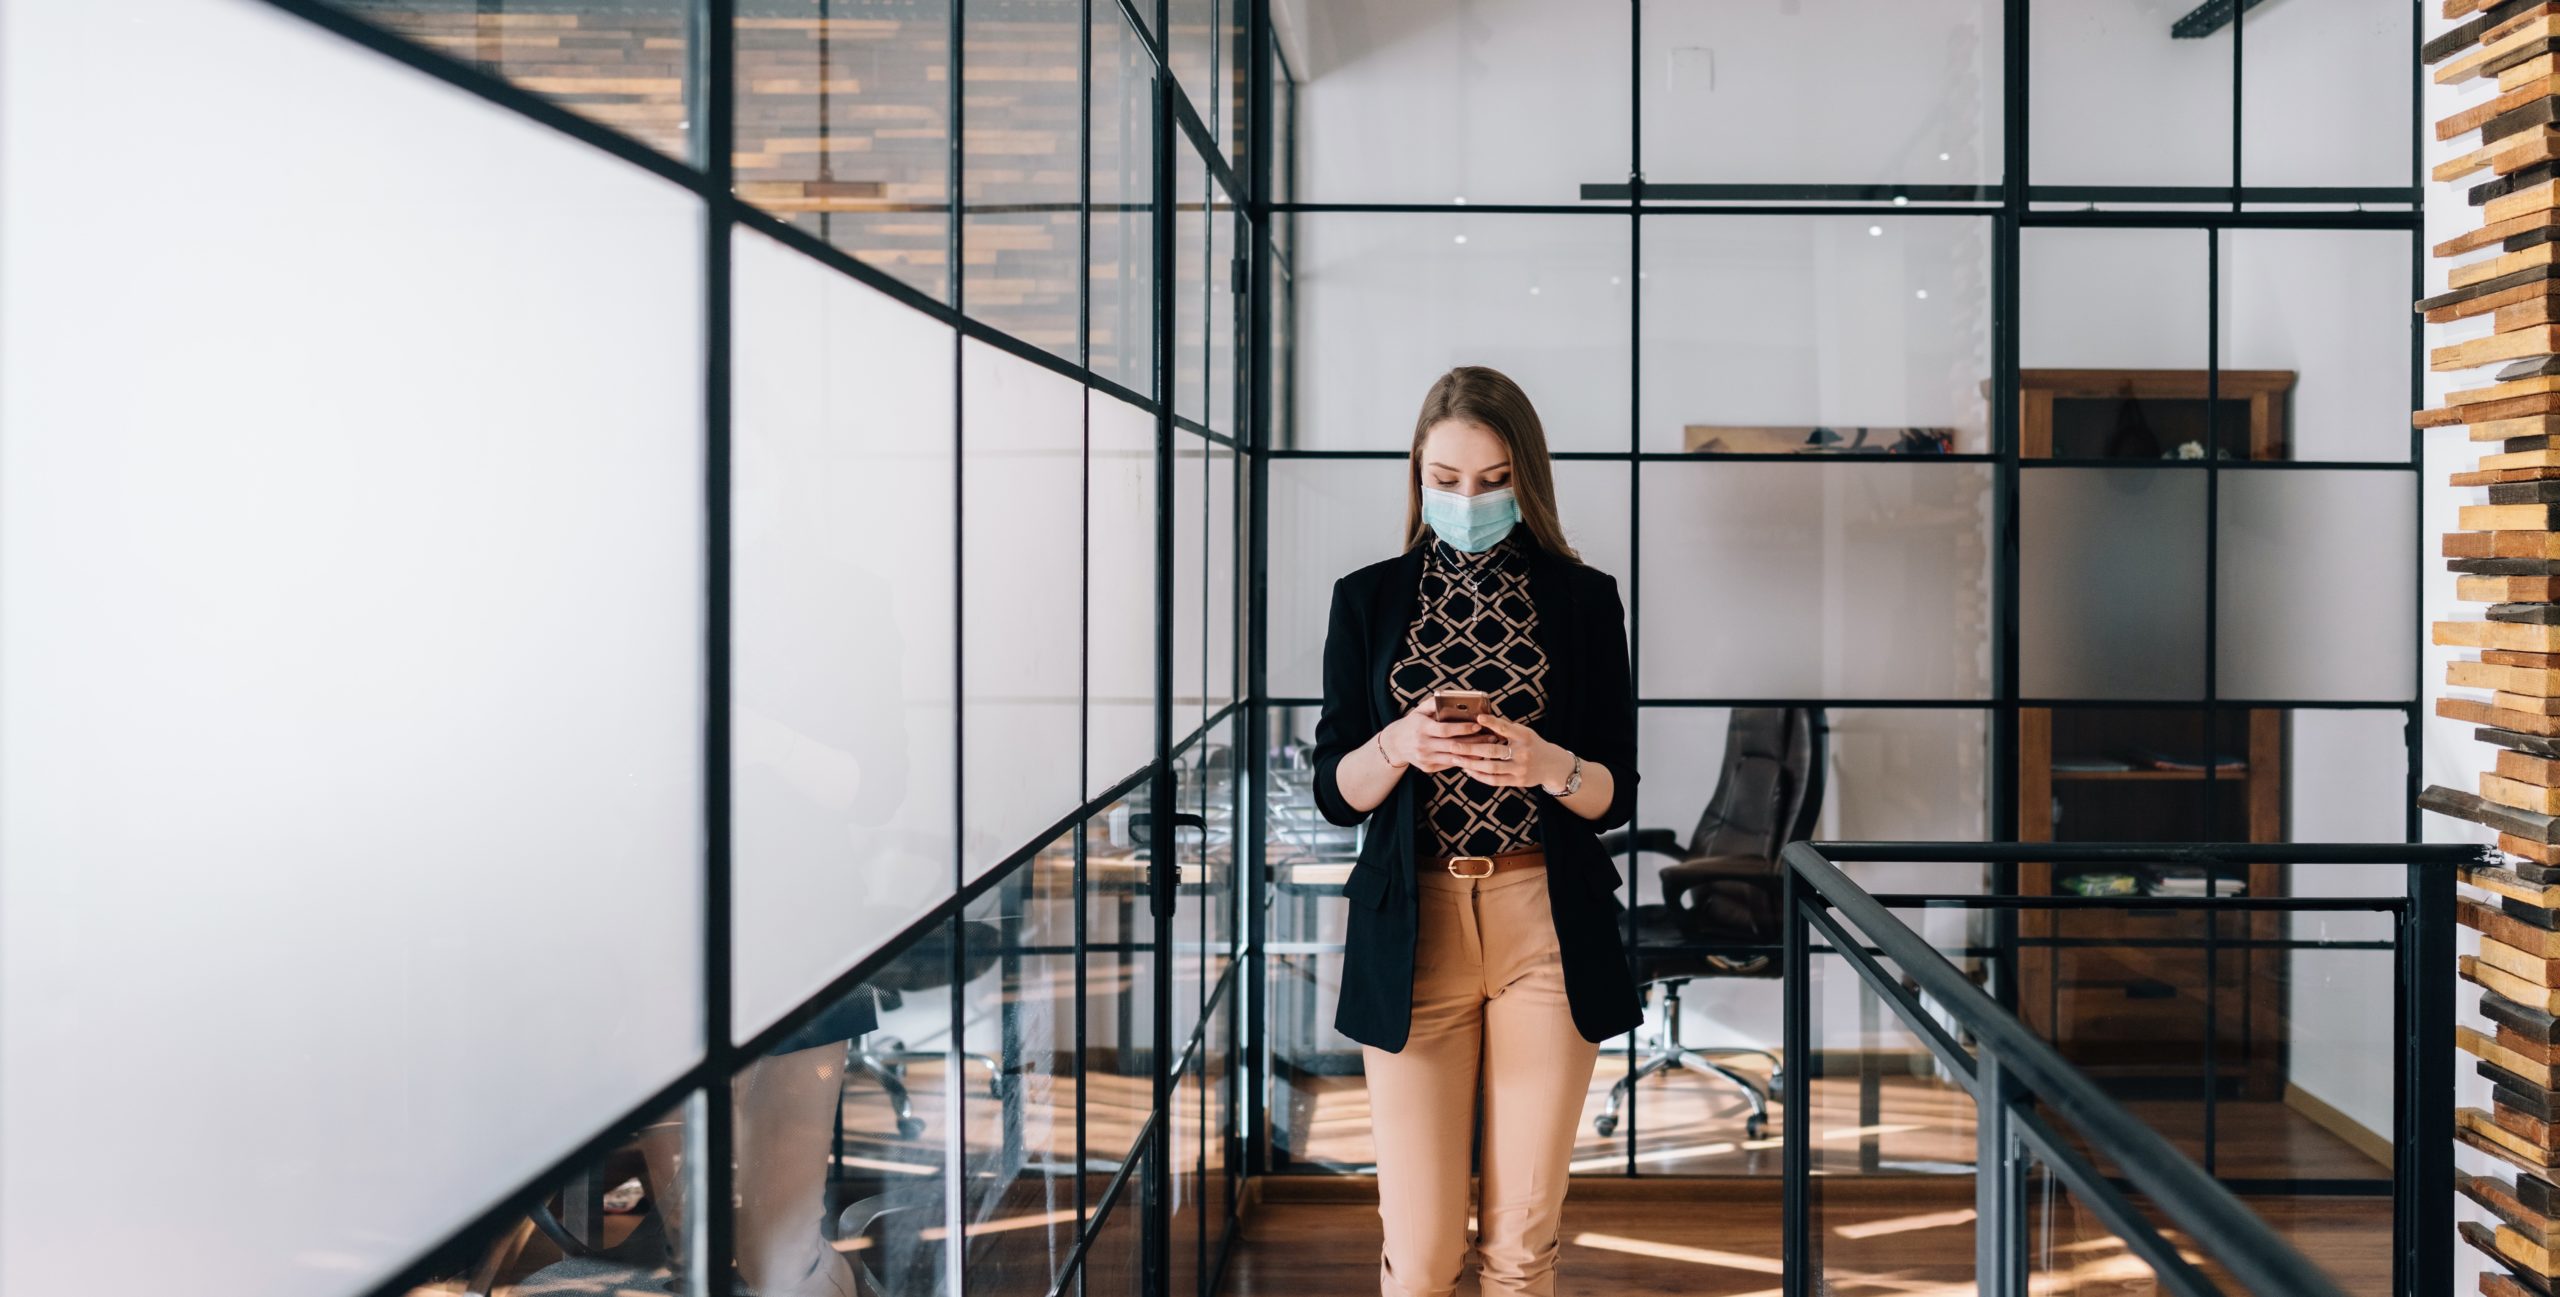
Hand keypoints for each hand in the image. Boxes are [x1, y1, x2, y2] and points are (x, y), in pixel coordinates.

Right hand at [1380, 699, 1509, 773]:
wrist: (1395, 744)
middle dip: (1475, 742)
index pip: (1446, 730)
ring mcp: (1425, 758)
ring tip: (1488, 748)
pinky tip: (1477, 756)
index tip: (1478, 725)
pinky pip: (1449, 765)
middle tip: (1491, 737)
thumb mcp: (1419, 711)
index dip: (1463, 728)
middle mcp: (1423, 745)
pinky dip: (1464, 761)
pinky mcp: (1428, 768)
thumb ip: (1434, 703)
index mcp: (1421, 728)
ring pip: (1454, 758)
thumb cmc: (1412, 723)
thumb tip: (1451, 697)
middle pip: (1453, 745)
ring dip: (1473, 754)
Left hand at [1454, 712, 1574, 792]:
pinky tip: (1468, 770)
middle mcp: (1523, 753)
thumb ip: (1506, 728)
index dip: (1492, 723)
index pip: (1506, 728)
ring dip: (1471, 764)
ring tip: (1456, 759)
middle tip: (1453, 745)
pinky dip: (1480, 776)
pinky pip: (1495, 780)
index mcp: (1525, 736)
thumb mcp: (1524, 733)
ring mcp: (1521, 769)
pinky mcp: (1518, 781)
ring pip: (1491, 768)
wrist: (1553, 765)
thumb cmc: (1532, 744)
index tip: (1477, 718)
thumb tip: (1480, 719)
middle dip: (1470, 748)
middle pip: (1493, 751)